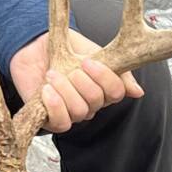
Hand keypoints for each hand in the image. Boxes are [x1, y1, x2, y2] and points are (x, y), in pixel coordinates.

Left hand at [9, 30, 143, 132]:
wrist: (34, 47)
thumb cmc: (65, 50)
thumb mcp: (94, 52)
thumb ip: (117, 69)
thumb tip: (137, 92)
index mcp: (103, 88)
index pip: (116, 92)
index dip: (104, 78)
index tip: (88, 61)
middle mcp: (90, 104)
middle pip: (96, 101)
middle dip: (82, 82)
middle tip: (70, 69)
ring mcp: (71, 113)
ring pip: (79, 111)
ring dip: (65, 90)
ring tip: (52, 74)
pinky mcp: (51, 119)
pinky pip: (61, 123)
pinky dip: (55, 105)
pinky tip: (47, 90)